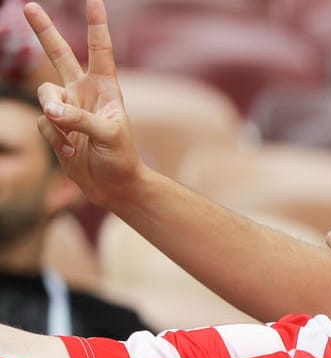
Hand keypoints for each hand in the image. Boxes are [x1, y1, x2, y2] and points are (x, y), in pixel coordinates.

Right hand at [24, 0, 144, 203]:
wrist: (113, 186)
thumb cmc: (121, 158)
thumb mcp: (109, 136)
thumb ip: (80, 119)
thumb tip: (50, 108)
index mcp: (106, 87)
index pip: (100, 49)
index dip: (96, 24)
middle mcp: (84, 91)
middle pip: (58, 54)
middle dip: (42, 31)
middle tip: (28, 5)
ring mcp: (67, 107)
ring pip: (44, 96)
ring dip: (56, 119)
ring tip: (74, 140)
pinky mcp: (54, 124)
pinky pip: (43, 123)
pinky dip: (55, 139)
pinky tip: (72, 152)